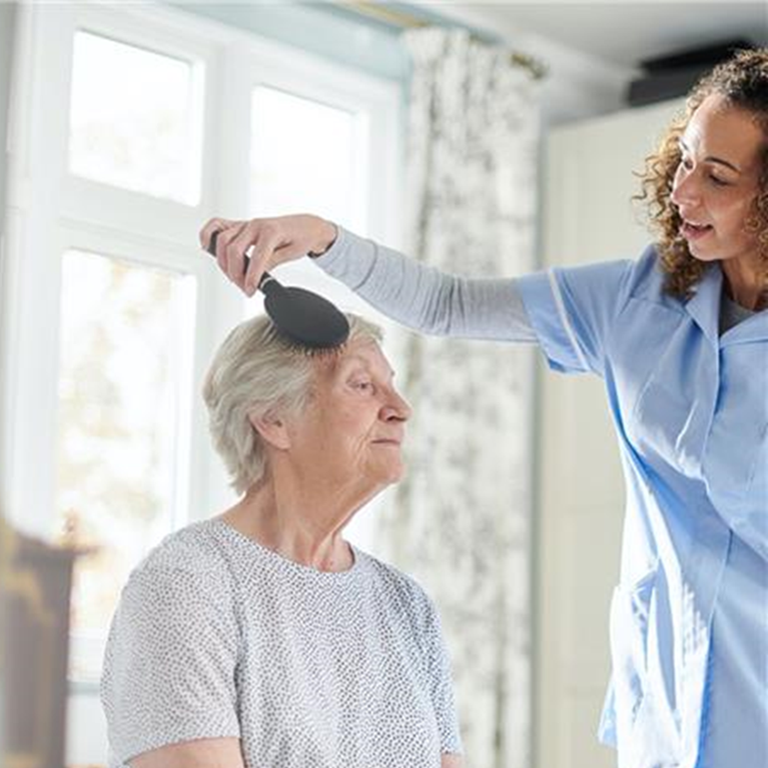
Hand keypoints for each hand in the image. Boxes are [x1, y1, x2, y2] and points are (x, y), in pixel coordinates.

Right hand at [199, 214, 337, 295]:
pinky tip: (207, 247)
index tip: (250, 291)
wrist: (306, 226)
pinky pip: (217, 225)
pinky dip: (208, 234)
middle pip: (234, 250)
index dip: (251, 277)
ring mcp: (246, 223)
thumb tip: (256, 275)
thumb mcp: (291, 254)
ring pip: (223, 240)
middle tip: (244, 287)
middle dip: (236, 273)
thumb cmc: (301, 238)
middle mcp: (255, 225)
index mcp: (271, 231)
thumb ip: (271, 262)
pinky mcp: (241, 225)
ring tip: (233, 276)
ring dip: (224, 262)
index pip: (256, 257)